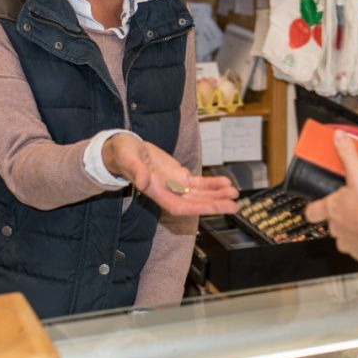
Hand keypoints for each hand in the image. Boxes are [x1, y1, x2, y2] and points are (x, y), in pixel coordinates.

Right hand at [102, 134, 238, 215]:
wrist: (123, 149)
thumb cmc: (122, 155)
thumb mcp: (127, 159)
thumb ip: (136, 171)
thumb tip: (143, 182)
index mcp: (155, 191)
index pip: (179, 206)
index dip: (197, 208)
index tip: (214, 208)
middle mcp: (168, 192)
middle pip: (194, 203)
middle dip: (214, 204)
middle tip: (235, 205)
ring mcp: (175, 184)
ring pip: (200, 194)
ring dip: (217, 194)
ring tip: (235, 194)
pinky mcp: (179, 175)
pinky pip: (198, 183)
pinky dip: (212, 183)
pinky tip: (225, 183)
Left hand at [304, 130, 357, 260]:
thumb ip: (348, 156)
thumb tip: (338, 137)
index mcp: (331, 208)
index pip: (312, 211)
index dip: (314, 207)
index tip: (319, 203)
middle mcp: (334, 227)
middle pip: (331, 222)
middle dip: (342, 215)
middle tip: (355, 205)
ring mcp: (346, 241)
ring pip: (345, 235)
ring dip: (353, 228)